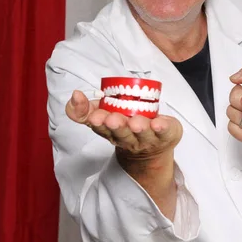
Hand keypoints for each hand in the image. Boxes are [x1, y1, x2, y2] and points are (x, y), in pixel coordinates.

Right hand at [65, 90, 182, 161]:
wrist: (152, 147)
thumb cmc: (125, 124)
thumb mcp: (102, 115)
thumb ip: (84, 108)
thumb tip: (75, 94)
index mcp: (110, 131)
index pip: (100, 128)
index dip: (96, 121)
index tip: (94, 116)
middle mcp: (128, 138)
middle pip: (121, 133)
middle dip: (117, 126)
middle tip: (112, 119)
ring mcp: (148, 138)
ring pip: (143, 134)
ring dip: (139, 128)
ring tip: (136, 123)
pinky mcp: (166, 135)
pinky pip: (165, 132)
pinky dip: (163, 127)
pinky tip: (159, 124)